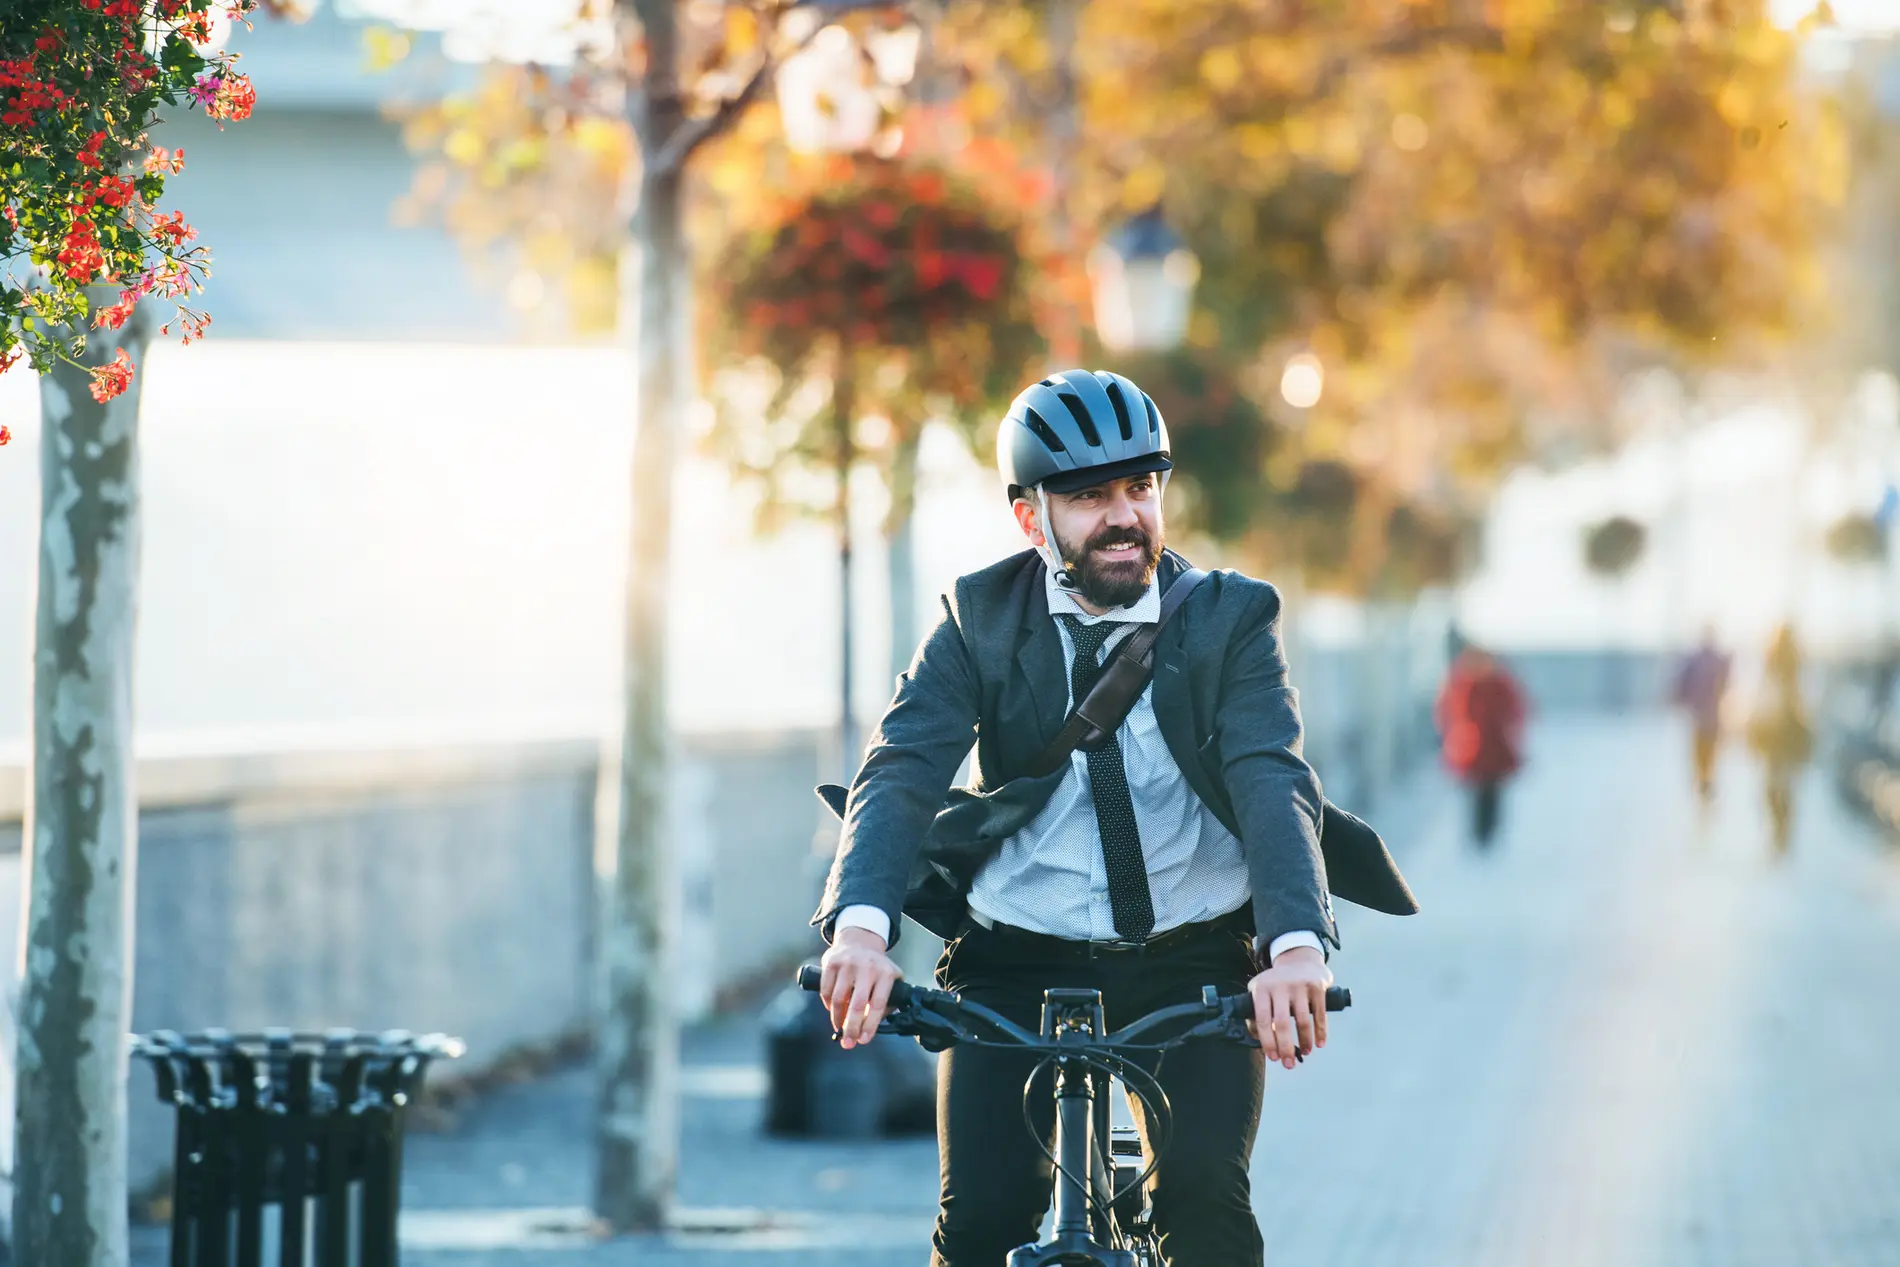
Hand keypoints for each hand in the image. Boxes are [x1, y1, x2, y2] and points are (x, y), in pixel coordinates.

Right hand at [819, 926, 902, 1049]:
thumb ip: (887, 1002)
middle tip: (848, 1044)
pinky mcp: (831, 963)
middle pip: (857, 1005)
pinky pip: (826, 991)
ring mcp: (848, 964)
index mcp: (885, 974)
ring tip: (840, 1027)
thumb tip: (870, 1028)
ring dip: (837, 1018)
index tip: (864, 1040)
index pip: (878, 1004)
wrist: (859, 940)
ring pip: (838, 999)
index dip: (870, 1025)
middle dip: (851, 1028)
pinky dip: (827, 1005)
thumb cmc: (876, 968)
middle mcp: (867, 967)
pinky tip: (832, 1009)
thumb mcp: (890, 979)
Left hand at [1247, 946, 1332, 1069]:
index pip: (1262, 1019)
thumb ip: (1257, 1014)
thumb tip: (1257, 1039)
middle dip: (1285, 1047)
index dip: (1267, 1041)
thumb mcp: (1262, 992)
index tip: (1273, 1057)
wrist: (1300, 959)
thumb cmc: (1278, 984)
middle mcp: (1279, 985)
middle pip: (1281, 1023)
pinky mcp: (1317, 986)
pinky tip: (1319, 1043)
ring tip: (1305, 1053)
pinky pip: (1319, 1014)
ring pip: (1302, 1020)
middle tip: (1289, 1064)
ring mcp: (1299, 985)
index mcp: (1261, 988)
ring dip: (1304, 1041)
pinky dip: (1320, 1032)